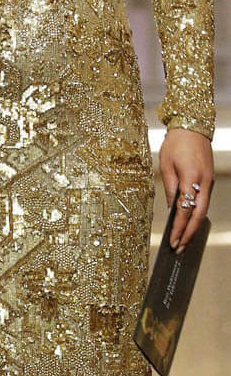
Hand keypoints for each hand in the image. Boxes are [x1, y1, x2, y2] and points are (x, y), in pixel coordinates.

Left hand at [158, 128, 212, 252]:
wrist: (192, 126)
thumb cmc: (176, 143)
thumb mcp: (166, 164)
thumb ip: (170, 188)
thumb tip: (171, 209)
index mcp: (191, 179)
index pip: (185, 210)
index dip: (179, 228)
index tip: (173, 241)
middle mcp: (204, 183)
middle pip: (198, 216)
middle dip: (189, 234)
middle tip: (179, 249)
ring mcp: (209, 183)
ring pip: (203, 211)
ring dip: (193, 226)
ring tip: (183, 240)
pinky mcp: (209, 181)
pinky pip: (204, 202)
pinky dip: (196, 214)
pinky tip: (189, 222)